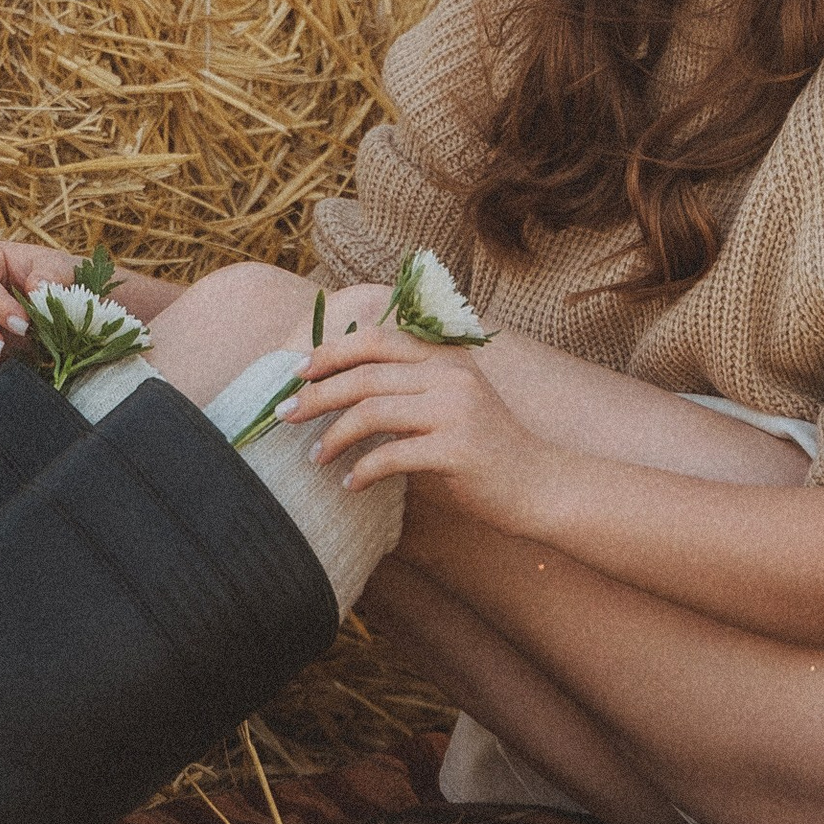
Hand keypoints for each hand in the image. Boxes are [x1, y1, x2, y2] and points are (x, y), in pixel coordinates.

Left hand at [284, 309, 556, 526]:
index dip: (332, 351)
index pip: (378, 339)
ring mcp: (456, 410)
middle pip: (366, 374)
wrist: (538, 484)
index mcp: (446, 355)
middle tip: (285, 414)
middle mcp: (450, 374)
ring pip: (373, 411)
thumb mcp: (451, 401)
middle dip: (318, 394)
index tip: (296, 371)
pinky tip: (350, 483)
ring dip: (334, 435)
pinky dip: (363, 470)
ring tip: (314, 457)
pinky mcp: (457, 449)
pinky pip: (393, 455)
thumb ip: (408, 386)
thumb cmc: (483, 447)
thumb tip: (340, 388)